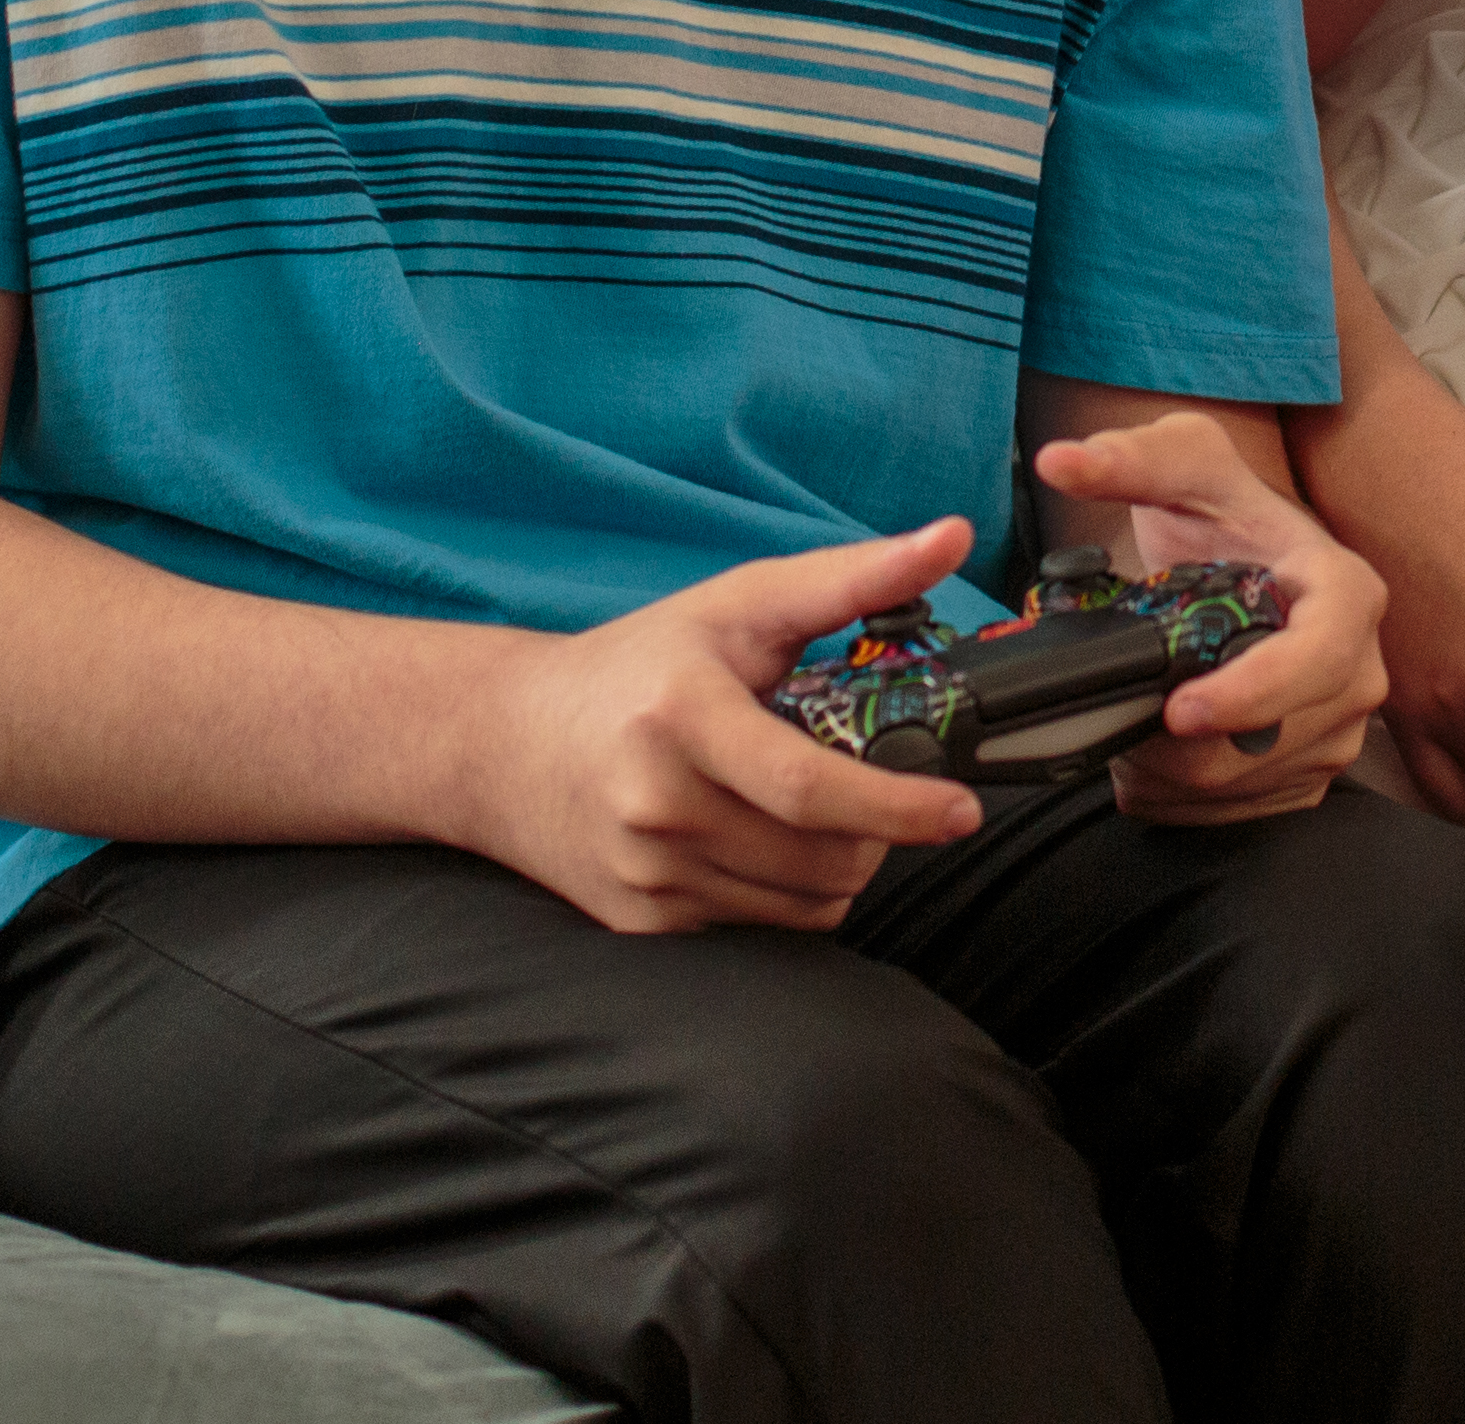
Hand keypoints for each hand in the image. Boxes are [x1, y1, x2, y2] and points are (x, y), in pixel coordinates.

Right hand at [459, 520, 992, 932]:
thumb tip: (952, 537)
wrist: (503, 742)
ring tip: (815, 810)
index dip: (898, 806)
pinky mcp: (641, 921)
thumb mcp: (738, 605)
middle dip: (879, 831)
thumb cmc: (638, 665)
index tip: (961, 809)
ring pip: (804, 904)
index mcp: (682, 716)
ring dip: (841, 865)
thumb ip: (852, 578)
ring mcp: (645, 872)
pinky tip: (762, 839)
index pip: (807, 787)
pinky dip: (789, 892)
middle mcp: (656, 803)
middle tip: (873, 785)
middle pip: (821, 856)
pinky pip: (762, 926)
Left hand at [1032, 411, 1389, 824]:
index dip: (1251, 693)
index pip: (1317, 660)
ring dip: (1172, 770)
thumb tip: (1061, 463)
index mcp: (1348, 595)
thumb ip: (1125, 458)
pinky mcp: (1305, 777)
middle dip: (1181, 743)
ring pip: (1244, 784)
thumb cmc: (1221, 517)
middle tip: (1120, 714)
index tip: (1178, 709)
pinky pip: (1234, 811)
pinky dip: (1178, 795)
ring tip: (1132, 719)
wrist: (1244, 563)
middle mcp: (1359, 672)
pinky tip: (1152, 749)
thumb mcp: (1182, 466)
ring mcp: (1338, 733)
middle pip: (1269, 740)